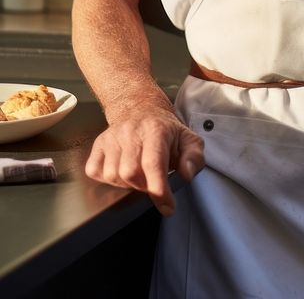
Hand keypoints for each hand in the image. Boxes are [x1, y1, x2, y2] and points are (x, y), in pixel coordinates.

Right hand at [85, 104, 204, 215]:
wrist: (142, 110)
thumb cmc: (166, 131)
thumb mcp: (188, 140)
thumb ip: (194, 158)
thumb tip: (186, 174)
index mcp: (155, 130)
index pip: (153, 164)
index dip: (159, 190)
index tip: (168, 207)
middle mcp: (130, 131)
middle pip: (130, 173)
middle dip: (143, 187)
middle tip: (152, 182)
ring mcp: (111, 137)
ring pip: (111, 175)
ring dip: (126, 184)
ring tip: (138, 175)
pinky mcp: (98, 143)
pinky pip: (94, 171)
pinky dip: (107, 179)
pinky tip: (122, 172)